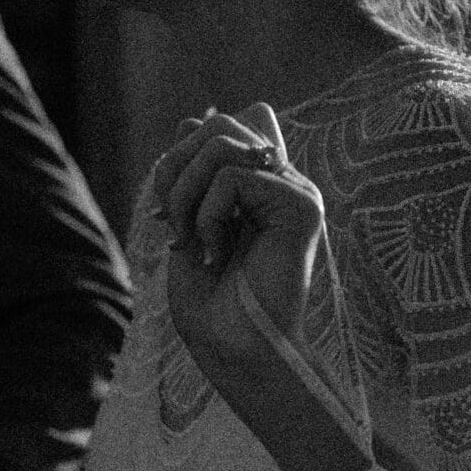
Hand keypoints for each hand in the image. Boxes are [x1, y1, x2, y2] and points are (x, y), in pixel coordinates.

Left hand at [153, 104, 325, 389]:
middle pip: (217, 124)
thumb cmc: (212, 308)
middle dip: (174, 169)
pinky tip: (214, 253)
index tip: (168, 216)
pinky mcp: (302, 207)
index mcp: (259, 188)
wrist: (235, 352)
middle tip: (171, 223)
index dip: (179, 159)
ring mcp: (295, 193)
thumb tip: (195, 118)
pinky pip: (233, 177)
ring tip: (189, 241)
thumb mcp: (187, 226)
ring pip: (221, 143)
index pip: (218, 128)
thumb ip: (193, 175)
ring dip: (185, 194)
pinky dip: (207, 215)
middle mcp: (282, 184)